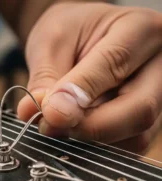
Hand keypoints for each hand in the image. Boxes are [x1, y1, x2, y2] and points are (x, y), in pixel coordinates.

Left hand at [18, 2, 161, 152]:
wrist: (84, 38)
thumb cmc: (71, 34)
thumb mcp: (51, 42)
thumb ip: (45, 79)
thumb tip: (36, 113)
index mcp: (139, 30)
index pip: (114, 66)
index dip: (79, 96)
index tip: (49, 113)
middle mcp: (158, 66)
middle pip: (138, 110)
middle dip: (89, 128)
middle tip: (50, 127)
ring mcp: (157, 97)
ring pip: (135, 136)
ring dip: (91, 140)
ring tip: (60, 125)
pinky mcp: (148, 121)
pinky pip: (128, 145)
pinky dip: (96, 146)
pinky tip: (75, 130)